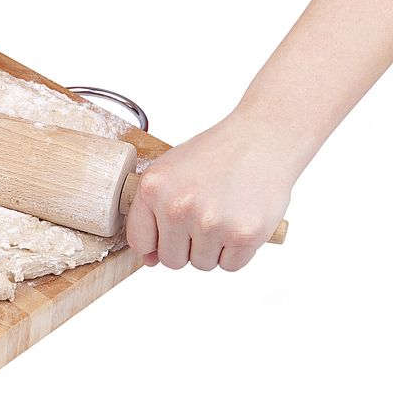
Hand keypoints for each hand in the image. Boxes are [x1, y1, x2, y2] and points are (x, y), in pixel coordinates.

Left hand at [126, 112, 297, 270]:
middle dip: (187, 246)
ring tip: (224, 214)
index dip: (155, 242)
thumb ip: (151, 213)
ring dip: (213, 248)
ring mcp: (211, 223)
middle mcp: (177, 207)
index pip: (139, 241)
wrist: (264, 138)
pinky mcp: (243, 234)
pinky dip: (237, 251)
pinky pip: (230, 265)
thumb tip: (148, 260)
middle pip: (171, 260)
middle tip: (204, 217)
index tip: (169, 232)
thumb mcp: (170, 172)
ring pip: (202, 264)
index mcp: (153, 189)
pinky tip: (240, 221)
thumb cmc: (216, 155)